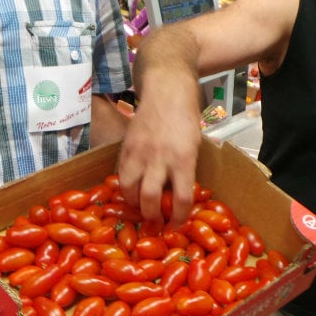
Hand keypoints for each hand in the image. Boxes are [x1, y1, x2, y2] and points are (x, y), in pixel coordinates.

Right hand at [116, 84, 202, 227]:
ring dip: (134, 204)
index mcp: (184, 159)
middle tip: (155, 223)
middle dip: (151, 217)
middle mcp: (160, 158)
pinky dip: (125, 187)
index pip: (182, 199)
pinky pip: (121, 175)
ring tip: (141, 207)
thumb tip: (177, 198)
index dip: (178, 218)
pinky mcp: (125, 148)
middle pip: (150, 199)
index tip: (176, 225)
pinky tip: (132, 190)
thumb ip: (185, 171)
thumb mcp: (194, 146)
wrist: (166, 90)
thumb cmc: (186, 118)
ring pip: (129, 189)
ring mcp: (139, 152)